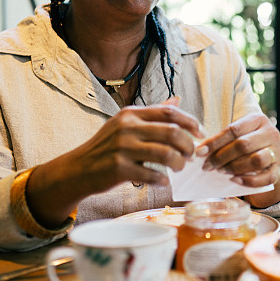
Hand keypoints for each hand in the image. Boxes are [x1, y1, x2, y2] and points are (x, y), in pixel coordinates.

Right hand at [27, 103, 203, 226]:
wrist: (78, 169)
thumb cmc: (107, 146)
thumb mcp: (126, 123)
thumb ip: (153, 113)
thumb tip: (177, 99)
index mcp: (131, 113)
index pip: (169, 112)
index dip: (190, 122)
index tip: (201, 133)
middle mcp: (127, 127)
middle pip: (172, 132)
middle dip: (188, 145)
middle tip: (191, 155)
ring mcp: (122, 148)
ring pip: (166, 154)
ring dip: (179, 163)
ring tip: (180, 167)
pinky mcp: (118, 168)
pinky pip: (152, 175)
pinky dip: (162, 180)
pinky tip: (163, 181)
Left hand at [196, 113, 279, 188]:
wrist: (272, 153)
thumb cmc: (249, 142)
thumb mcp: (239, 134)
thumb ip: (223, 139)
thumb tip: (200, 150)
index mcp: (258, 119)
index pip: (234, 129)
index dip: (215, 142)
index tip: (200, 152)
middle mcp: (270, 133)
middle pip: (244, 145)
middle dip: (222, 157)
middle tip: (208, 166)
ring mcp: (277, 151)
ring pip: (256, 160)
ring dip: (235, 167)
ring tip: (221, 171)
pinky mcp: (279, 169)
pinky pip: (266, 178)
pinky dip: (249, 181)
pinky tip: (235, 180)